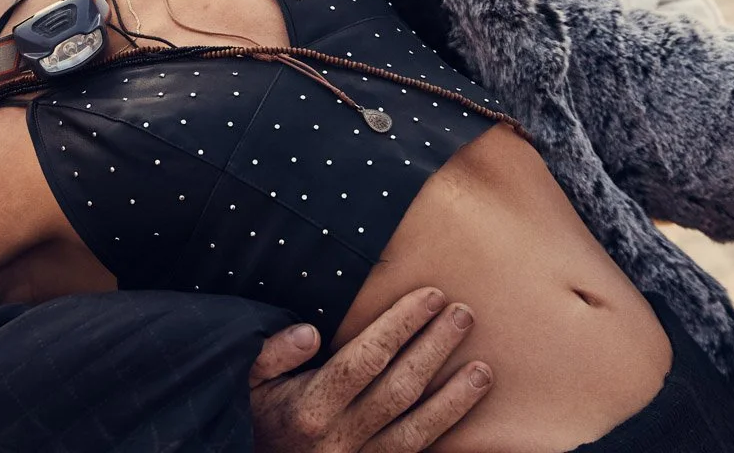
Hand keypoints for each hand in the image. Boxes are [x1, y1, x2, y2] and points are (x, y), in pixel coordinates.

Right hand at [249, 287, 491, 451]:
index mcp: (310, 406)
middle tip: (464, 315)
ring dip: (454, 399)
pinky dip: (443, 432)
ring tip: (484, 368)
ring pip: (418, 429)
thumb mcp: (249, 381)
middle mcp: (339, 436)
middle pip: (399, 388)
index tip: (429, 296)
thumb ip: (273, 353)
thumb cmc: (259, 416)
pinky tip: (464, 410)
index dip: (401, 326)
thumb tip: (309, 332)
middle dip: (435, 349)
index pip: (365, 358)